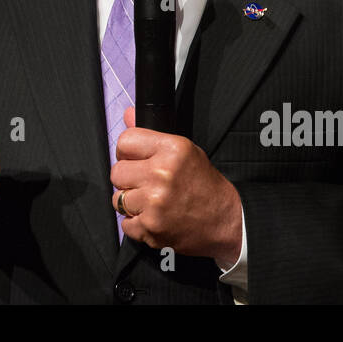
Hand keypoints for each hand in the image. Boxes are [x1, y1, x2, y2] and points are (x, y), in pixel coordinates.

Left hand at [110, 106, 242, 264]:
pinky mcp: (151, 227)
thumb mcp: (185, 150)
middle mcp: (161, 174)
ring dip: (131, 203)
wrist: (225, 221)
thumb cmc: (205, 185)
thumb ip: (152, 134)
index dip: (127, 152)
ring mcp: (155, 202)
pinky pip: (125, 224)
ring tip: (152, 202)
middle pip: (117, 172)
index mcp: (172, 149)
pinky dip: (136, 224)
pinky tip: (154, 217)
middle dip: (128, 179)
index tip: (134, 159)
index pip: (125, 141)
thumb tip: (128, 114)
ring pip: (117, 199)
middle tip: (146, 183)